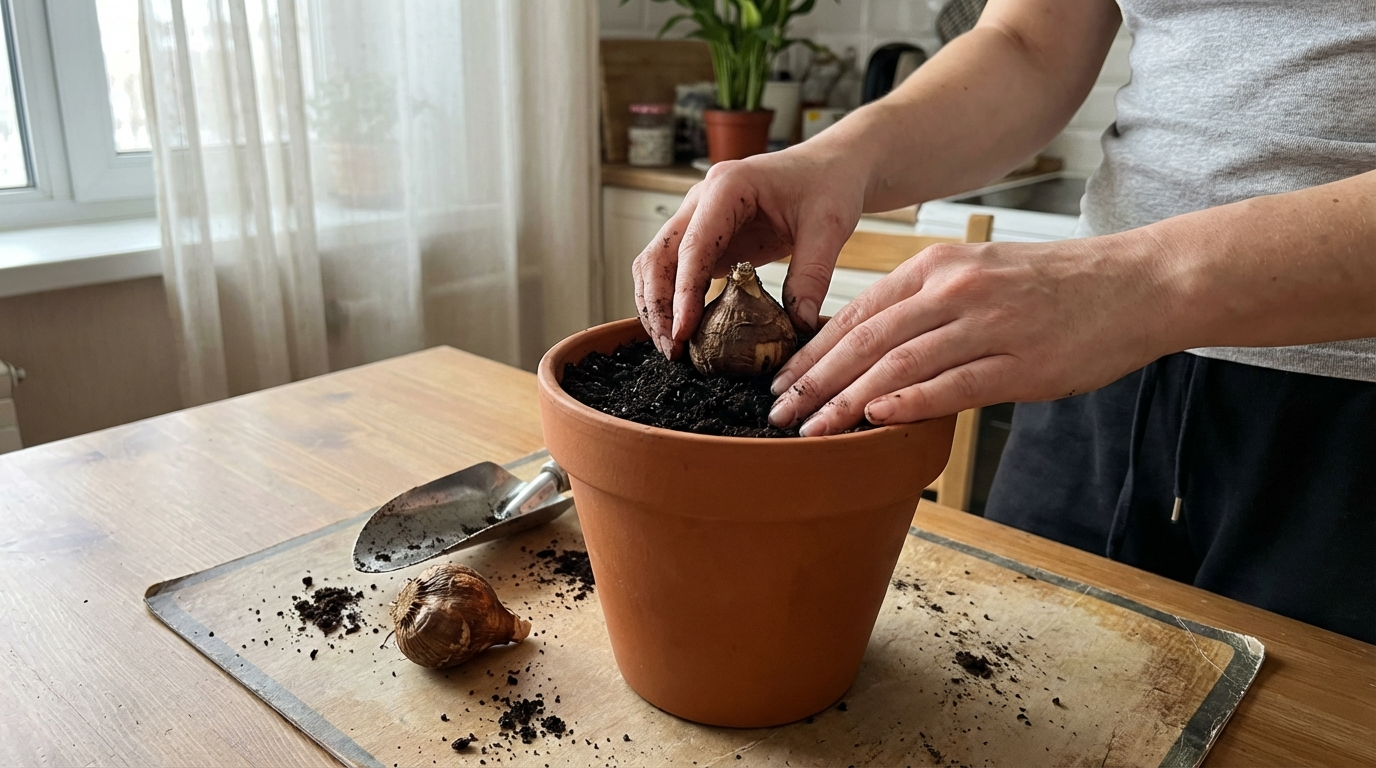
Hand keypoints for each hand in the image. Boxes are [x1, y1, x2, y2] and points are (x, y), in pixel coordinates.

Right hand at [632, 148, 867, 358]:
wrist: (829, 167)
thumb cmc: (828, 183)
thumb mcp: (829, 226)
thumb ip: (813, 273)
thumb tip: (798, 324)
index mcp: (727, 187)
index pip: (692, 246)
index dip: (683, 292)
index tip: (684, 332)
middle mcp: (701, 201)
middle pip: (658, 256)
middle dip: (658, 306)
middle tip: (674, 350)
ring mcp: (698, 219)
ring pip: (657, 265)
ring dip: (657, 306)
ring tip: (674, 348)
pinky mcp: (706, 240)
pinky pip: (675, 272)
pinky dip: (672, 302)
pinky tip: (684, 333)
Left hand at [766, 234, 1178, 434]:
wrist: (1137, 283)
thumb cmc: (1056, 286)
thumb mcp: (981, 275)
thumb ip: (927, 306)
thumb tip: (871, 349)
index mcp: (938, 268)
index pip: (858, 312)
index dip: (813, 351)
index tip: (781, 380)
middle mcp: (955, 291)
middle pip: (865, 340)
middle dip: (813, 380)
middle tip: (776, 413)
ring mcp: (987, 326)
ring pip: (897, 366)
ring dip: (844, 401)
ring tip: (810, 430)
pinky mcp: (1020, 364)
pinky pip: (951, 386)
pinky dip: (906, 403)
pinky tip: (872, 421)